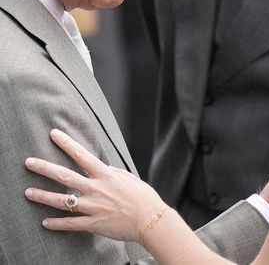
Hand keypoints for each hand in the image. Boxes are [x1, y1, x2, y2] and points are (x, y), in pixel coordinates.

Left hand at [24, 129, 167, 243]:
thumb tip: (100, 168)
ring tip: (28, 192)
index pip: (81, 154)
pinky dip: (56, 224)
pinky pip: (70, 224)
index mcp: (105, 174)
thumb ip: (111, 172)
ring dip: (43, 196)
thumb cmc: (142, 196)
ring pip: (62, 201)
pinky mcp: (93, 224)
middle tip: (29, 162)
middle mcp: (96, 188)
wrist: (150, 218)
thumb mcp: (127, 177)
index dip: (66, 143)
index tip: (54, 134)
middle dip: (45, 168)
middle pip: (65, 176)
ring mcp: (92, 207)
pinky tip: (45, 223)